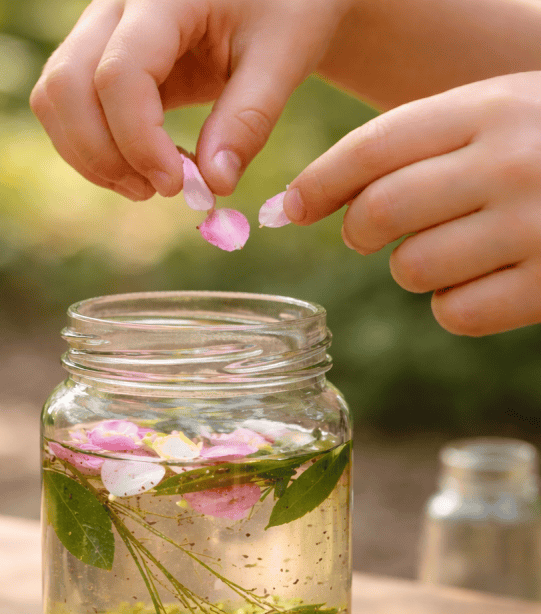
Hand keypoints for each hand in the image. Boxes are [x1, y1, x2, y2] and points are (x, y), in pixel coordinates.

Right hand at [29, 0, 347, 200]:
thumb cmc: (287, 8)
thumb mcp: (284, 56)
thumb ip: (249, 120)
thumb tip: (214, 186)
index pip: (119, 74)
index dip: (139, 142)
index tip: (178, 186)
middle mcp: (115, 4)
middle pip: (66, 85)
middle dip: (103, 154)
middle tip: (159, 191)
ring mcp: (100, 28)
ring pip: (54, 98)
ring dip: (91, 157)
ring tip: (150, 186)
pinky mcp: (101, 56)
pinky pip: (70, 107)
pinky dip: (96, 149)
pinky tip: (145, 168)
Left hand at [283, 73, 540, 335]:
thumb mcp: (501, 111)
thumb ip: (421, 141)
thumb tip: (310, 199)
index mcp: (492, 106)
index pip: (375, 147)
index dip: (318, 183)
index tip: (289, 208)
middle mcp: (510, 162)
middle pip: (380, 213)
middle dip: (360, 230)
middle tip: (368, 233)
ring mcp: (533, 226)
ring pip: (412, 269)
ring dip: (415, 268)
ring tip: (455, 248)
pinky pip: (455, 314)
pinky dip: (455, 306)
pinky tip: (485, 282)